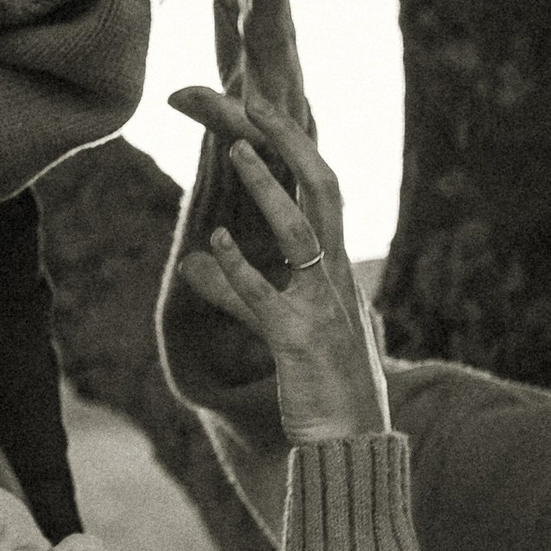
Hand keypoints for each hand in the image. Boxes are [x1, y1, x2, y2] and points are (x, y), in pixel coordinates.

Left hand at [172, 87, 390, 443]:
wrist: (353, 452)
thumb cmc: (324, 393)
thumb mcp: (285, 332)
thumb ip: (241, 292)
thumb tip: (197, 260)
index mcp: (336, 272)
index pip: (322, 193)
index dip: (295, 149)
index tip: (266, 108)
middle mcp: (337, 279)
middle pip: (324, 191)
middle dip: (290, 142)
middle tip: (254, 98)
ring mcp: (323, 309)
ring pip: (300, 233)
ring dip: (268, 188)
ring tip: (232, 148)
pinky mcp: (300, 344)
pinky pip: (269, 299)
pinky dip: (240, 271)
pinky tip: (212, 246)